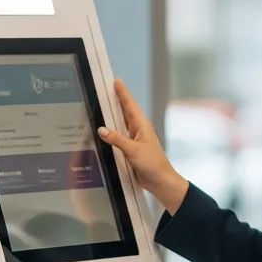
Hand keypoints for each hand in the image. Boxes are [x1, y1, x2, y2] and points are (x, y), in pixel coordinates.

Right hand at [97, 78, 188, 212]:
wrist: (160, 180)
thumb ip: (116, 139)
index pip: (130, 105)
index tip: (116, 81)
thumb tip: (101, 129)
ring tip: (104, 103)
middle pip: (126, 110)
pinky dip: (113, 129)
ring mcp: (135, 138)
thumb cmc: (151, 164)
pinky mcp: (131, 148)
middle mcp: (138, 129)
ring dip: (115, 113)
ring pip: (122, 122)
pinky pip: (120, 134)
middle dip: (118, 99)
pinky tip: (106, 129)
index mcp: (141, 125)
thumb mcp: (133, 150)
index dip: (123, 93)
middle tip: (107, 88)